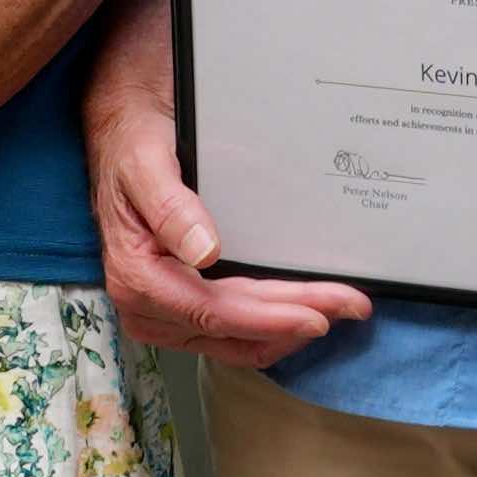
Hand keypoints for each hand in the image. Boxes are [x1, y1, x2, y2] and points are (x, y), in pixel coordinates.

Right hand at [82, 0, 364, 366]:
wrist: (123, 134)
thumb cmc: (134, 145)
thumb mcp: (146, 162)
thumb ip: (170, 207)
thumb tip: (204, 252)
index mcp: (136, 275)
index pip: (213, 311)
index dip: (269, 318)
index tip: (320, 312)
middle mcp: (147, 306)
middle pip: (233, 331)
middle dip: (294, 321)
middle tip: (352, 304)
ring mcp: (165, 313)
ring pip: (235, 342)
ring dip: (287, 331)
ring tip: (338, 308)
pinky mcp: (183, 308)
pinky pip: (231, 334)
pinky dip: (270, 327)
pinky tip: (302, 310)